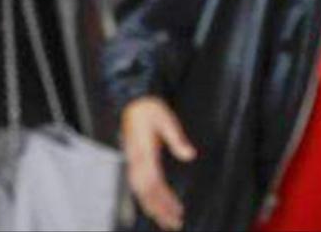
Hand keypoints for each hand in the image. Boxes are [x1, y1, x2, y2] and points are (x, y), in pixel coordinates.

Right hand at [122, 96, 195, 230]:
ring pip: (140, 190)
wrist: (131, 101)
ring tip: (165, 220)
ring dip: (152, 207)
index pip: (153, 182)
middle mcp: (136, 160)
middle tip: (173, 224)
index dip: (164, 199)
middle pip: (146, 192)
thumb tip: (189, 155)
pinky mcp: (134, 160)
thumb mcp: (165, 118)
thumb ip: (176, 138)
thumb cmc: (149, 109)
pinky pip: (138, 184)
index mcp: (143, 152)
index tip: (177, 211)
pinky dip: (146, 197)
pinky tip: (153, 204)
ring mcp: (133, 161)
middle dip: (159, 210)